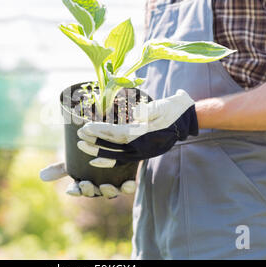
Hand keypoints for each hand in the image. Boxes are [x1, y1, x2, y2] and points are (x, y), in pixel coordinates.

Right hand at [39, 162, 135, 198]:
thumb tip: (41, 176)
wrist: (114, 147)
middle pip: (94, 192)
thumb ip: (60, 168)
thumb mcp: (74, 160)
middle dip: (89, 190)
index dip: (75, 191)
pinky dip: (128, 186)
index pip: (78, 190)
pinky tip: (127, 183)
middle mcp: (99, 186)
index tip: (71, 189)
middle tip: (86, 184)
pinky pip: (129, 187)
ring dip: (107, 191)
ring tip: (105, 186)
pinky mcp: (127, 178)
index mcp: (85, 183)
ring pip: (110, 192)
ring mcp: (114, 184)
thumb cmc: (91, 156)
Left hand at [77, 89, 197, 167]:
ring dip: (98, 151)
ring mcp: (142, 151)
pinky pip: (122, 159)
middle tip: (78, 138)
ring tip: (82, 148)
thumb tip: (136, 113)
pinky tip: (97, 160)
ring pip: (115, 155)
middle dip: (94, 142)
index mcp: (144, 134)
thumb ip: (149, 110)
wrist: (187, 119)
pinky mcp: (142, 152)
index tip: (84, 128)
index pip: (116, 134)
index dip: (99, 131)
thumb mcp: (162, 106)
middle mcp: (141, 146)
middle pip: (112, 146)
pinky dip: (109, 160)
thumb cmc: (173, 109)